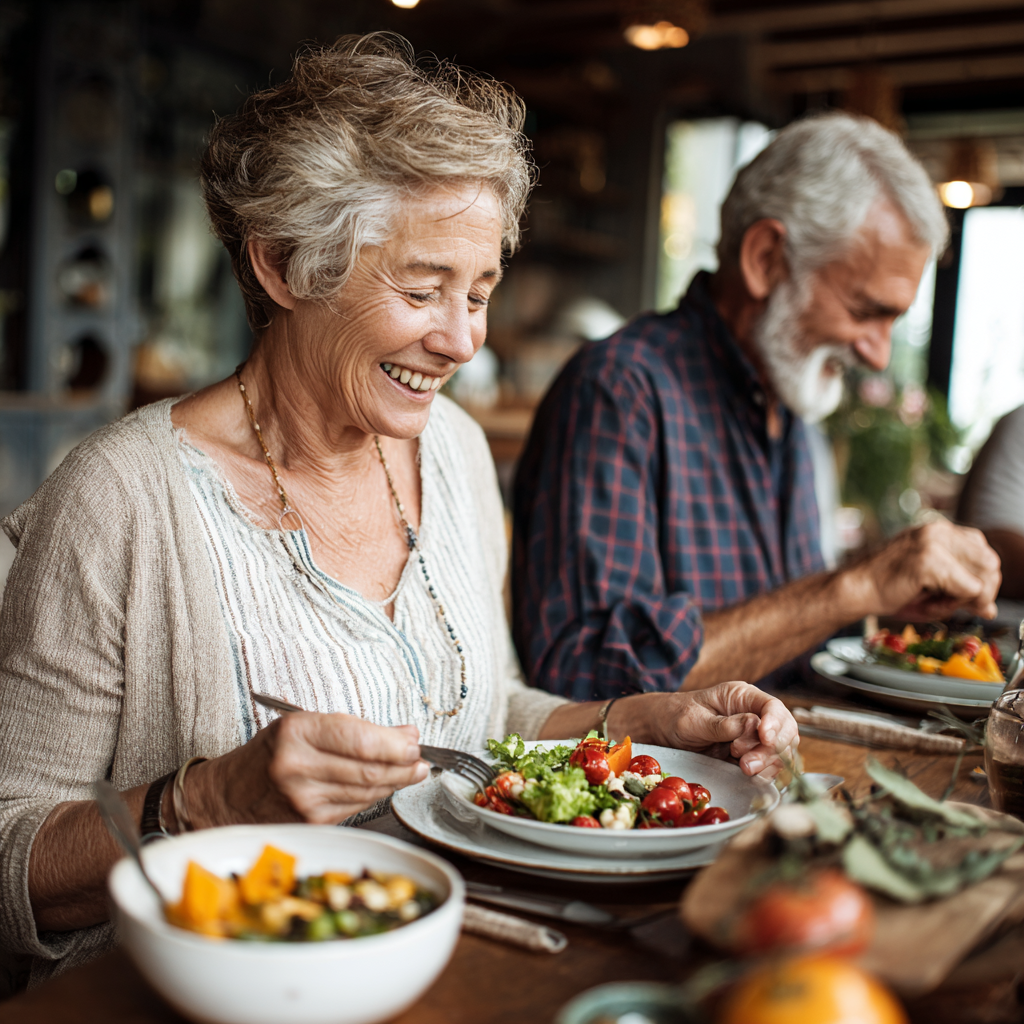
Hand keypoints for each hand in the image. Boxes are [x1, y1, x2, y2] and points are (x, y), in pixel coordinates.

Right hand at [186, 712, 428, 827]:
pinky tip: (385, 786)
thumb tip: (405, 735)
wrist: (224, 798)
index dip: (395, 743)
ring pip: (368, 790)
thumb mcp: (302, 727)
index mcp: (297, 733)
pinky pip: (356, 807)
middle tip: (421, 758)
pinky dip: (375, 796)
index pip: (360, 739)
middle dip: (404, 763)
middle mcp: (298, 767)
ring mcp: (304, 800)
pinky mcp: (311, 824)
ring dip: (397, 781)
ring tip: (412, 771)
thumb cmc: (268, 756)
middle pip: (370, 768)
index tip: (414, 740)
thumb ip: (353, 730)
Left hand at [612, 681, 798, 779]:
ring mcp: (753, 737)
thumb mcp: (695, 720)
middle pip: (784, 731)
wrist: (662, 732)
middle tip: (747, 762)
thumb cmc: (676, 717)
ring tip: (744, 768)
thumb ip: (723, 724)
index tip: (766, 738)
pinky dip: (766, 773)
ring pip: (780, 751)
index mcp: (741, 697)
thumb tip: (752, 724)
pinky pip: (769, 766)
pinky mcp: (750, 756)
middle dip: (771, 749)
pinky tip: (751, 776)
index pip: (772, 707)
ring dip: (768, 763)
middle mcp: (753, 715)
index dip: (775, 723)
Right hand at [847, 519, 1000, 620]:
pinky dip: (953, 604)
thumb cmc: (884, 588)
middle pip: (989, 562)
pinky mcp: (929, 560)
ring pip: (983, 575)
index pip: (983, 551)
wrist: (852, 590)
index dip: (980, 579)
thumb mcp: (929, 582)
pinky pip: (968, 589)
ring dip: (965, 597)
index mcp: (937, 530)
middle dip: (979, 590)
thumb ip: (961, 588)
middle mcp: (938, 529)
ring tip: (936, 602)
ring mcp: (933, 542)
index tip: (967, 599)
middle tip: (952, 604)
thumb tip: (989, 608)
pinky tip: (928, 603)